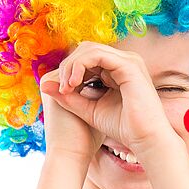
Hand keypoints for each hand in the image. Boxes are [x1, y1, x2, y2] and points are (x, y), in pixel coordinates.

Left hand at [41, 41, 176, 155]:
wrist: (144, 139)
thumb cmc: (122, 127)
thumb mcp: (89, 109)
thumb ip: (69, 96)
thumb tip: (43, 84)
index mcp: (118, 70)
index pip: (87, 58)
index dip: (70, 70)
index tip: (61, 92)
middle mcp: (124, 62)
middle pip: (86, 50)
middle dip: (68, 66)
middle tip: (61, 88)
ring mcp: (129, 61)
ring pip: (89, 49)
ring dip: (71, 65)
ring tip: (66, 86)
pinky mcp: (129, 65)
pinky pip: (97, 55)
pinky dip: (80, 65)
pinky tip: (73, 83)